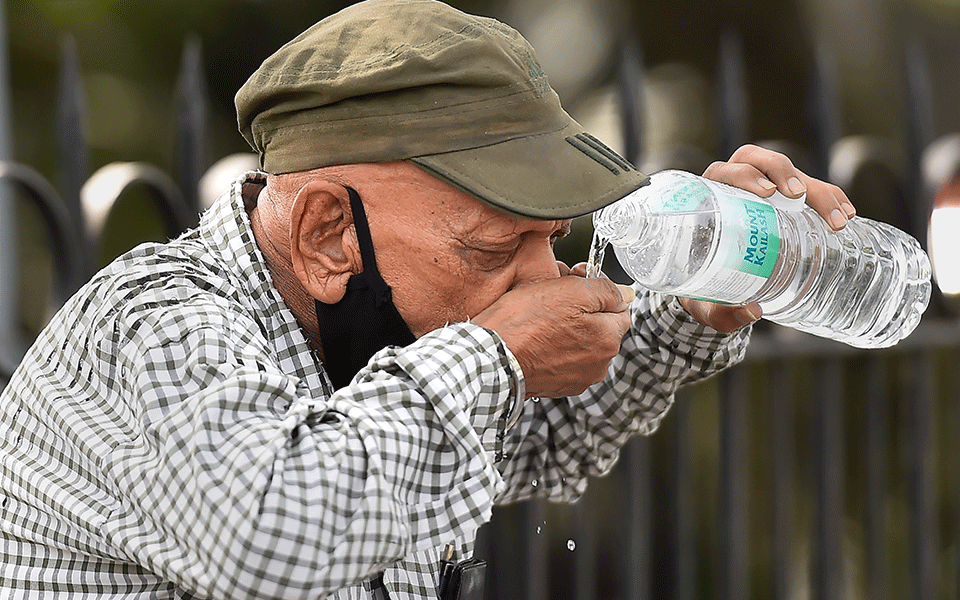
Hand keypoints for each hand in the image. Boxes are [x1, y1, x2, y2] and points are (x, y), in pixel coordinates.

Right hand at [473, 265, 633, 397]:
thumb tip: (626, 293)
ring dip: (569, 330)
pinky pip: (564, 359)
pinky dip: (554, 348)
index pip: (620, 307)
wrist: (490, 359)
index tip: (576, 283)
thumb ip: (605, 290)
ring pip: (582, 343)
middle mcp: (599, 364)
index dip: (598, 290)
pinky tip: (536, 339)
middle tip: (554, 298)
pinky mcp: (557, 386)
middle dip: (584, 311)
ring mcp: (578, 378)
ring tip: (541, 320)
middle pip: (601, 326)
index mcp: (608, 340)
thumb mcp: (569, 290)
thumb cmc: (523, 324)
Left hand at [680, 144, 858, 331]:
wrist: (712, 289)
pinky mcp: (785, 202)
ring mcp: (763, 191)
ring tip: (839, 218)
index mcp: (709, 200)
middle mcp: (736, 187)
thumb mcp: (706, 304)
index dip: (746, 175)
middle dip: (785, 173)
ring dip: (818, 190)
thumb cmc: (701, 290)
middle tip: (801, 196)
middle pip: (762, 163)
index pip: (726, 172)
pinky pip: (810, 190)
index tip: (766, 193)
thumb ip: (722, 312)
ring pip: (792, 174)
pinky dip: (831, 198)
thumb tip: (752, 311)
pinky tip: (847, 215)